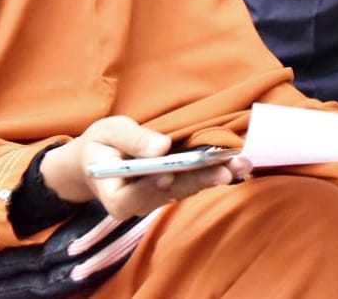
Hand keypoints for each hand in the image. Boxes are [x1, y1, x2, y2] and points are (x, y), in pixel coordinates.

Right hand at [41, 116, 251, 220]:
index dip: (152, 187)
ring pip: (186, 189)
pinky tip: (235, 163)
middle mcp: (139, 204)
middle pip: (170, 193)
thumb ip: (133, 140)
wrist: (98, 158)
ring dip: (213, 176)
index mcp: (116, 196)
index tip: (169, 175)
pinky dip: (213, 171)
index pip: (134, 196)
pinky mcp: (172, 189)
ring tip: (239, 164)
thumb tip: (160, 148)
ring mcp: (157, 198)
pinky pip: (193, 182)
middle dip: (198, 181)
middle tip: (224, 171)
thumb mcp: (108, 133)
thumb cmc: (101, 144)